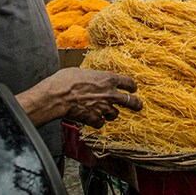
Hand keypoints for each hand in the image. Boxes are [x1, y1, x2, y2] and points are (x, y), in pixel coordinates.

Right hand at [17, 68, 142, 128]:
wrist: (57, 96)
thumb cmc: (66, 80)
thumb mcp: (82, 72)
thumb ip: (92, 77)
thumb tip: (89, 79)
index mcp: (108, 79)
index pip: (128, 82)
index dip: (132, 86)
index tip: (133, 88)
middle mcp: (110, 94)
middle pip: (130, 101)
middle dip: (136, 104)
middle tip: (138, 106)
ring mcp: (103, 107)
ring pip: (115, 114)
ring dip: (111, 113)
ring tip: (106, 113)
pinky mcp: (94, 119)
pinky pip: (101, 123)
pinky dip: (98, 122)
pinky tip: (93, 119)